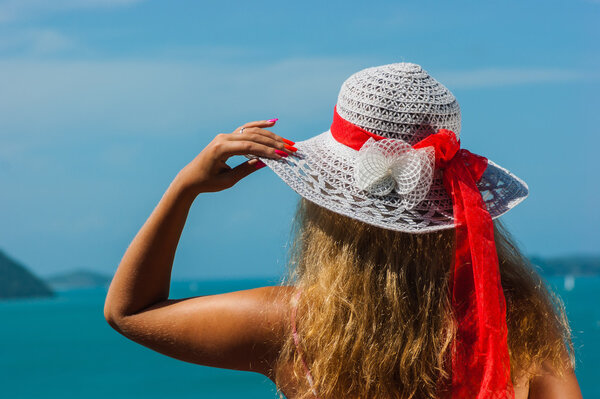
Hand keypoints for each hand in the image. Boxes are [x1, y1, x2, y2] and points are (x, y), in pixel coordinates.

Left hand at [176, 119, 295, 194]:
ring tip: (286, 142)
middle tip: (290, 149)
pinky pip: (246, 129)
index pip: (248, 146)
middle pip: (253, 136)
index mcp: (221, 148)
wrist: (191, 178)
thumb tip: (265, 162)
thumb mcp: (228, 180)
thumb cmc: (208, 182)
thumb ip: (246, 170)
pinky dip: (259, 126)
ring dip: (270, 136)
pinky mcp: (228, 137)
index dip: (266, 150)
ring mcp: (225, 136)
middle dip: (273, 143)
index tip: (281, 156)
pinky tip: (272, 123)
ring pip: (251, 131)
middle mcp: (223, 138)